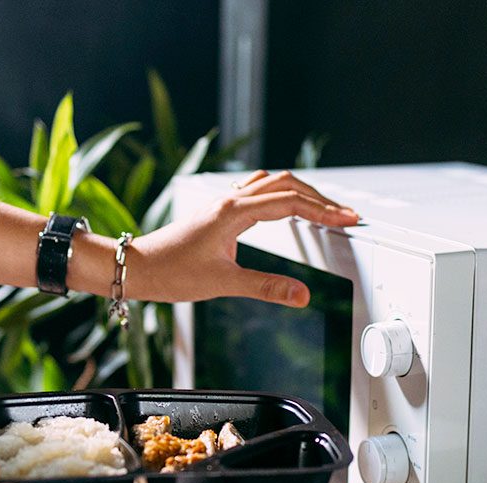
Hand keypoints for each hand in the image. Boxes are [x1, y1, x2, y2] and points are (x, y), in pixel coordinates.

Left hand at [128, 169, 360, 306]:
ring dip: (301, 192)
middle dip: (320, 198)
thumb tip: (301, 295)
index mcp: (234, 212)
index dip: (324, 211)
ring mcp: (223, 204)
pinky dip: (280, 195)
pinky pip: (257, 191)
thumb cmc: (171, 272)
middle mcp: (230, 201)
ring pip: (272, 183)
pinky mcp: (219, 212)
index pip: (291, 203)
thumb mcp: (222, 283)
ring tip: (324, 210)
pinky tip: (286, 208)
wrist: (138, 267)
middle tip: (344, 215)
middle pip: (287, 185)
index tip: (348, 219)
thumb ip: (265, 287)